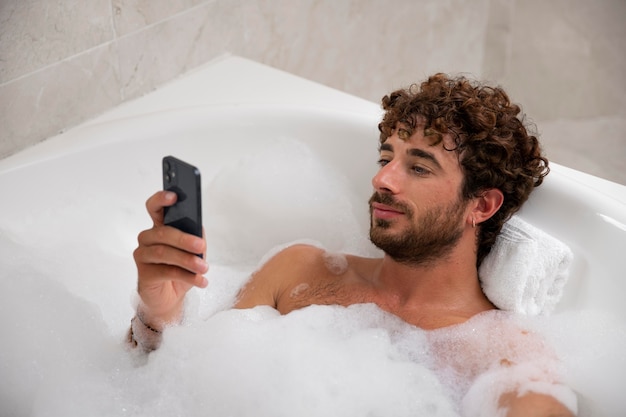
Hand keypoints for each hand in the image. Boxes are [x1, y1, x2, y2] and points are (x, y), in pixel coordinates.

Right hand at [133, 191, 208, 328]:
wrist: (169, 298)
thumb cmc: (180, 269)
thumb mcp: (193, 252)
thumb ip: (195, 237)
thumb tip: (199, 230)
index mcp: (159, 227)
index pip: (155, 207)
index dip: (161, 199)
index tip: (173, 195)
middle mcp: (148, 238)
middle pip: (163, 232)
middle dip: (184, 239)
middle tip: (201, 247)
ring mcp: (143, 256)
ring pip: (164, 253)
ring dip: (188, 261)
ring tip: (204, 268)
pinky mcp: (144, 274)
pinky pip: (166, 272)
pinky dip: (187, 277)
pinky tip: (201, 281)